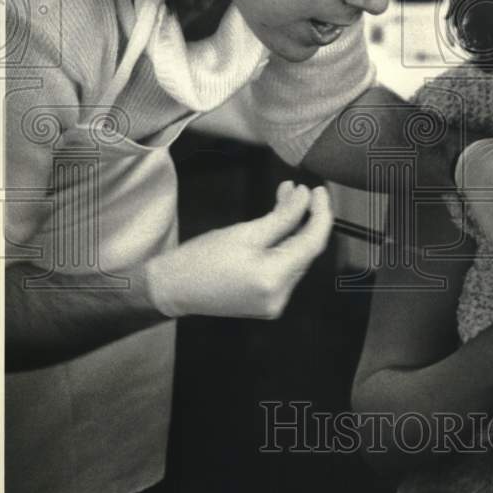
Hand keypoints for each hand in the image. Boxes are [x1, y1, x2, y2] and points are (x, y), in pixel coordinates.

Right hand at [146, 181, 332, 318]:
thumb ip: (283, 216)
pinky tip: (279, 224)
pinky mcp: (268, 301)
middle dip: (306, 218)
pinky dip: (285, 245)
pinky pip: (285, 268)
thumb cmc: (201, 259)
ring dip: (295, 229)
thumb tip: (306, 196)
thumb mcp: (245, 232)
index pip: (313, 243)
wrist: (171, 289)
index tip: (320, 190)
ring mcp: (275, 302)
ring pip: (297, 258)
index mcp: (274, 279)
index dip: (321, 214)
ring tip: (287, 198)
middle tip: (300, 190)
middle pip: (306, 251)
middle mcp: (281, 296)